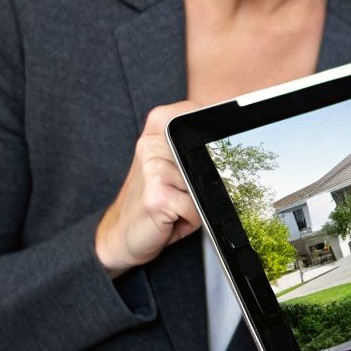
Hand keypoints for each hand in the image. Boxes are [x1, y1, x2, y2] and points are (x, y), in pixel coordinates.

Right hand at [95, 101, 202, 275]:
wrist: (121, 234)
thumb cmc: (155, 199)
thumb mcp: (174, 167)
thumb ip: (195, 151)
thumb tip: (229, 153)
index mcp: (157, 127)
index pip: (199, 116)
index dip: (211, 141)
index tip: (199, 159)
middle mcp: (151, 144)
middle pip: (208, 159)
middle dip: (204, 181)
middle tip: (182, 191)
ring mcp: (153, 169)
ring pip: (204, 187)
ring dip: (197, 204)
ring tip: (176, 205)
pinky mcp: (157, 196)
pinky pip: (196, 209)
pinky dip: (190, 221)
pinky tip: (170, 219)